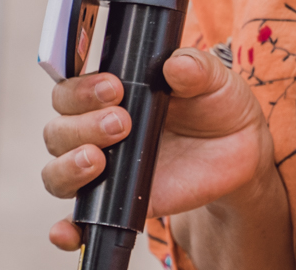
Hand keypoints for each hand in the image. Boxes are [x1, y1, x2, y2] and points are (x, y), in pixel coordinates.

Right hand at [42, 48, 280, 251]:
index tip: (114, 88)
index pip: (71, 90)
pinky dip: (67, 229)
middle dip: (82, 125)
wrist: (238, 150)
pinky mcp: (115, 203)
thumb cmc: (217, 105)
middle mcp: (97, 129)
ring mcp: (103, 168)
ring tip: (98, 161)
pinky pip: (78, 221)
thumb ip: (195, 68)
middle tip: (121, 123)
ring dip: (68, 166)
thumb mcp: (213, 79)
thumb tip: (175, 64)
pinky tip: (67, 231)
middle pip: (58, 130)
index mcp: (111, 94)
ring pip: (57, 171)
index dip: (81, 90)